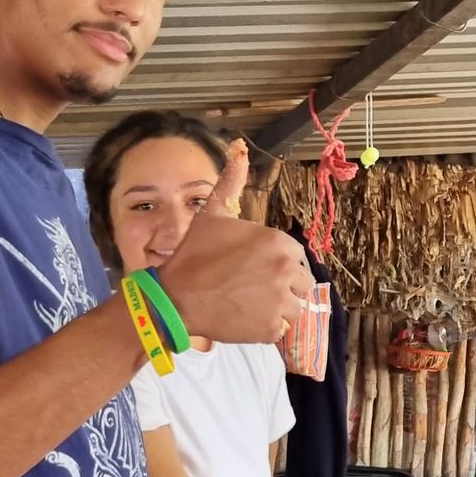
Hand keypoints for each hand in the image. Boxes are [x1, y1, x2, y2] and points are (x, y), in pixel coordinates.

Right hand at [159, 140, 313, 344]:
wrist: (174, 298)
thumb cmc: (193, 255)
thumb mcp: (213, 214)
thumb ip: (231, 182)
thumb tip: (240, 147)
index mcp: (279, 242)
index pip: (296, 258)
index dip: (278, 265)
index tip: (255, 270)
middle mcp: (285, 270)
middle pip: (301, 284)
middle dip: (282, 287)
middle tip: (251, 289)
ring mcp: (280, 301)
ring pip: (294, 308)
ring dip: (276, 309)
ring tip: (248, 304)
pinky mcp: (272, 328)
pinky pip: (281, 329)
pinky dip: (266, 327)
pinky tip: (244, 318)